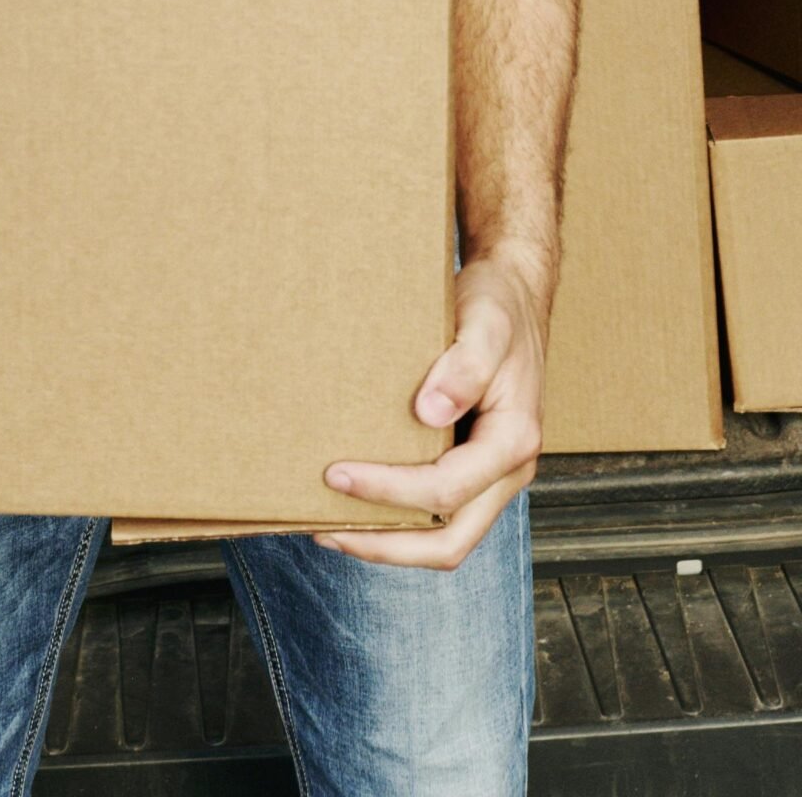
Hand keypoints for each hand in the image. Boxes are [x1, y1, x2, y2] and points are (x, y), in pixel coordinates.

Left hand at [316, 252, 545, 569]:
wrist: (514, 295)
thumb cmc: (499, 306)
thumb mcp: (486, 323)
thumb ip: (465, 365)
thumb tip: (429, 413)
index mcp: (514, 440)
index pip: (448, 488)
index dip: (390, 491)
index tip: (338, 474)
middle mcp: (507, 470)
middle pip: (450, 542)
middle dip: (385, 544)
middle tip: (324, 529)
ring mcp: (492, 474)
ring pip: (444, 537)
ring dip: (389, 541)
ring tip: (330, 528)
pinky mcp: (473, 467)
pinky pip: (438, 512)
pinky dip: (399, 519)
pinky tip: (358, 503)